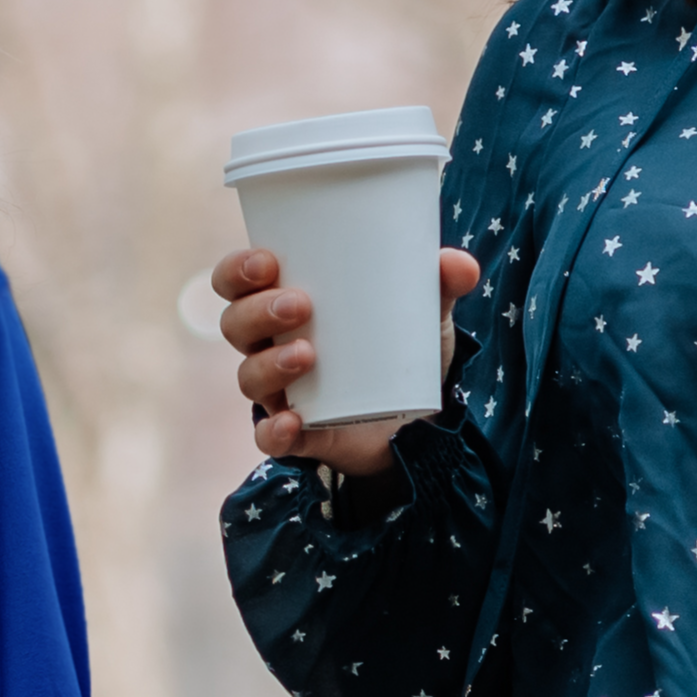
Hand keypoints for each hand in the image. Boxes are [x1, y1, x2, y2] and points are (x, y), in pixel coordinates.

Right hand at [208, 245, 482, 481]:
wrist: (417, 421)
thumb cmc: (398, 351)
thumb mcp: (422, 314)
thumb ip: (440, 285)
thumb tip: (460, 265)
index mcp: (282, 306)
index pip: (235, 282)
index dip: (237, 270)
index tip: (267, 260)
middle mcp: (268, 347)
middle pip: (235, 325)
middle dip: (257, 310)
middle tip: (301, 304)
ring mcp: (280, 392)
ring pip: (248, 376)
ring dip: (270, 363)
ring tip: (308, 354)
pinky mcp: (297, 434)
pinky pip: (267, 436)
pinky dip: (274, 430)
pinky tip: (292, 420)